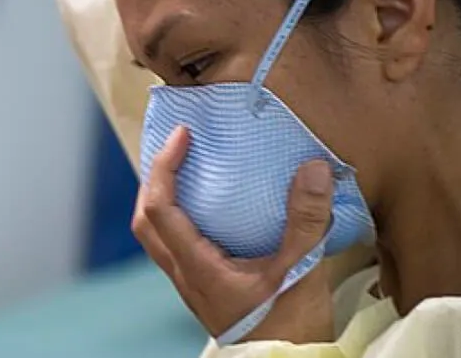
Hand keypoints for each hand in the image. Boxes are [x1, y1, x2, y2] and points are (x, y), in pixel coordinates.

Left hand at [133, 126, 336, 343]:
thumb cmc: (290, 325)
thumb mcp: (302, 269)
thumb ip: (308, 220)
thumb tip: (315, 168)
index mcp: (199, 267)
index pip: (160, 209)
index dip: (164, 167)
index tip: (183, 136)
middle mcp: (186, 276)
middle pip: (145, 222)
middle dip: (153, 179)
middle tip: (177, 149)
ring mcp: (193, 285)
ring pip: (157, 236)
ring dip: (163, 200)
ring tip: (188, 171)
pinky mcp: (206, 289)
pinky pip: (178, 245)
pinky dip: (182, 217)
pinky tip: (213, 207)